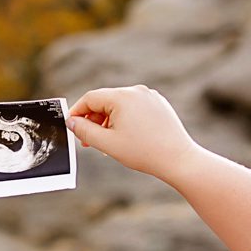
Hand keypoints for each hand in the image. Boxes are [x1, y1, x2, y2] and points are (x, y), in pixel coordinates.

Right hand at [66, 85, 199, 181]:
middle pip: (105, 101)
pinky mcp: (159, 104)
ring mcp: (150, 96)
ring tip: (108, 143)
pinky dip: (125, 120)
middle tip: (88, 141)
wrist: (179, 159)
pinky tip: (126, 138)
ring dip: (109, 121)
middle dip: (94, 120)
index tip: (71, 127)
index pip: (90, 98)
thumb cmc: (144, 152)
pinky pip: (135, 108)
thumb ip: (84, 131)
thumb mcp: (107, 144)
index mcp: (122, 97)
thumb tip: (71, 121)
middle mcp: (136, 91)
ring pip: (120, 105)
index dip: (77, 112)